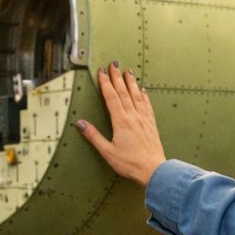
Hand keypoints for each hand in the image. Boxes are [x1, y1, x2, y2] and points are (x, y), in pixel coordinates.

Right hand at [76, 63, 166, 186]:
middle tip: (114, 64)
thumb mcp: (107, 152)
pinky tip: (143, 91)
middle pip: (124, 92)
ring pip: (137, 96)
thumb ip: (94, 136)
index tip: (102, 72)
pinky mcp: (151, 125)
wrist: (153, 170)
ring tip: (129, 71)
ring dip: (132, 82)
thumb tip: (81, 124)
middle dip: (118, 77)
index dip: (106, 83)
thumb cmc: (130, 163)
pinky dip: (144, 96)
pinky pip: (147, 106)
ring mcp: (144, 119)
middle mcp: (133, 117)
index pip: (112, 97)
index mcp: (121, 121)